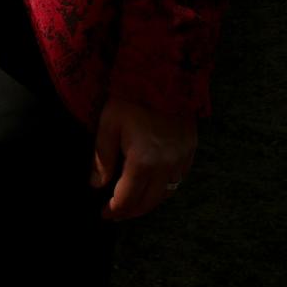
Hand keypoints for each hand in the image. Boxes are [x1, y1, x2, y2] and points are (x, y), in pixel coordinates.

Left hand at [89, 96, 196, 220]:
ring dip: (149, 201)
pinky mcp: (191, 149)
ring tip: (134, 201)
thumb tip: (96, 185)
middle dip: (131, 211)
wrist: (163, 73)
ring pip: (166, 194)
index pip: (128, 199)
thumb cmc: (131, 97)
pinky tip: (154, 183)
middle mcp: (166, 166)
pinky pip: (179, 178)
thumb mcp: (108, 124)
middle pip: (149, 202)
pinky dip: (165, 186)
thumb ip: (102, 158)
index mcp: (143, 162)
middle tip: (117, 213)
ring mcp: (182, 159)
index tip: (104, 213)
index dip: (115, 210)